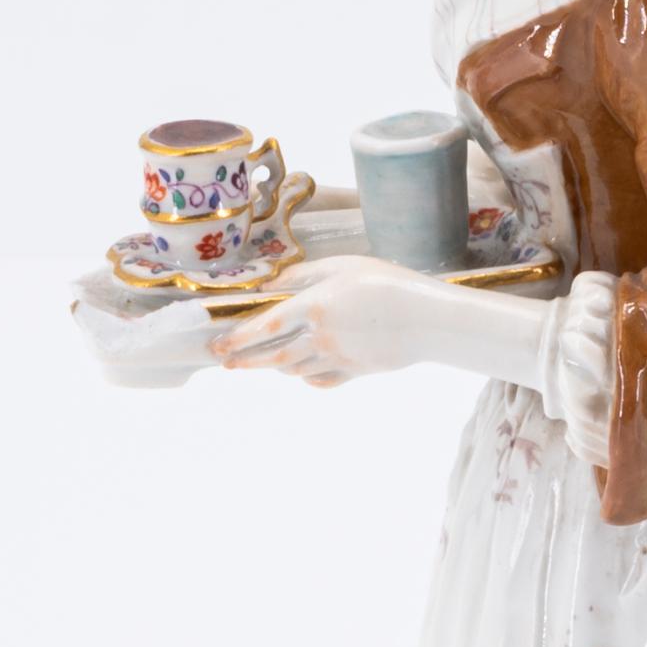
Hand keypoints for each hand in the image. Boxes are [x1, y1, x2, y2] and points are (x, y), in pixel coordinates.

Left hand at [206, 256, 444, 388]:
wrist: (428, 319)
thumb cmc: (387, 283)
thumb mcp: (342, 266)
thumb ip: (302, 276)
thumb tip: (269, 287)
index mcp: (314, 307)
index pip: (266, 326)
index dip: (239, 338)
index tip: (218, 346)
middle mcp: (321, 337)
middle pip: (273, 355)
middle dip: (246, 360)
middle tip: (225, 363)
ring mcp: (338, 358)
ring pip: (294, 369)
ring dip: (275, 366)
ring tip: (263, 361)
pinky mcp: (355, 371)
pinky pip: (321, 381)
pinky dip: (306, 378)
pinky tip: (303, 372)